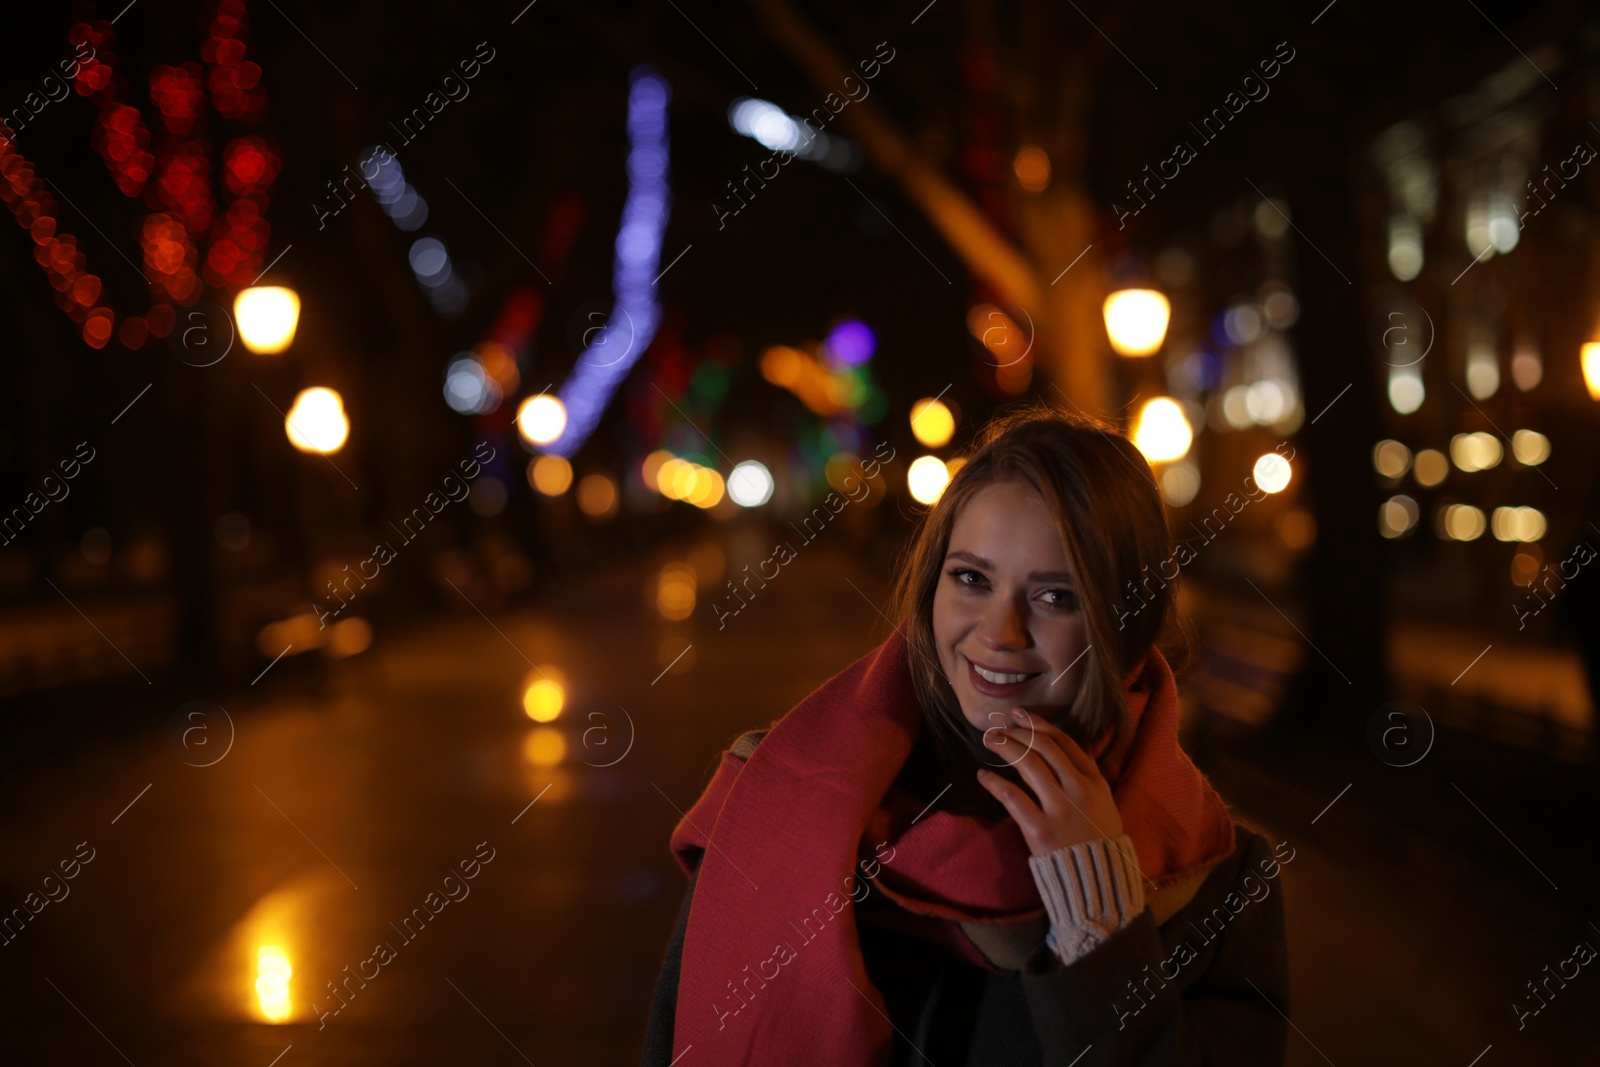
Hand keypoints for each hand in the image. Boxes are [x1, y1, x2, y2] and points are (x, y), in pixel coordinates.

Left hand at [976, 707, 1123, 856]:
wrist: (1099, 880)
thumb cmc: (1099, 839)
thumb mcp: (1104, 801)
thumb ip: (1088, 773)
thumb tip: (1073, 744)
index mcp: (1094, 780)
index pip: (1063, 742)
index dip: (1039, 724)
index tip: (1020, 715)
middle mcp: (1077, 789)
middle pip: (1042, 747)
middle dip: (1017, 732)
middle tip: (998, 728)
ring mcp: (1059, 809)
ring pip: (1027, 764)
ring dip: (1005, 747)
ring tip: (990, 740)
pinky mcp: (1040, 830)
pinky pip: (1012, 797)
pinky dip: (994, 782)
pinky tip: (983, 775)